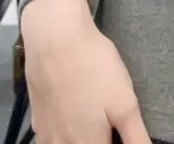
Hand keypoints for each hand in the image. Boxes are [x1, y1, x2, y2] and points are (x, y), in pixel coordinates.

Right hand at [22, 0, 150, 143]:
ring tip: (94, 120)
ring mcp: (47, 135)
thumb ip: (136, 138)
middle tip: (111, 125)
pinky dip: (64, 135)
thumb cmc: (94, 69)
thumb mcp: (125, 103)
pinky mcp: (37, 120)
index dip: (116, 141)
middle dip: (101, 138)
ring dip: (81, 138)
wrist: (54, 38)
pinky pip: (51, 140)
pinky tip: (72, 119)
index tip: (120, 131)